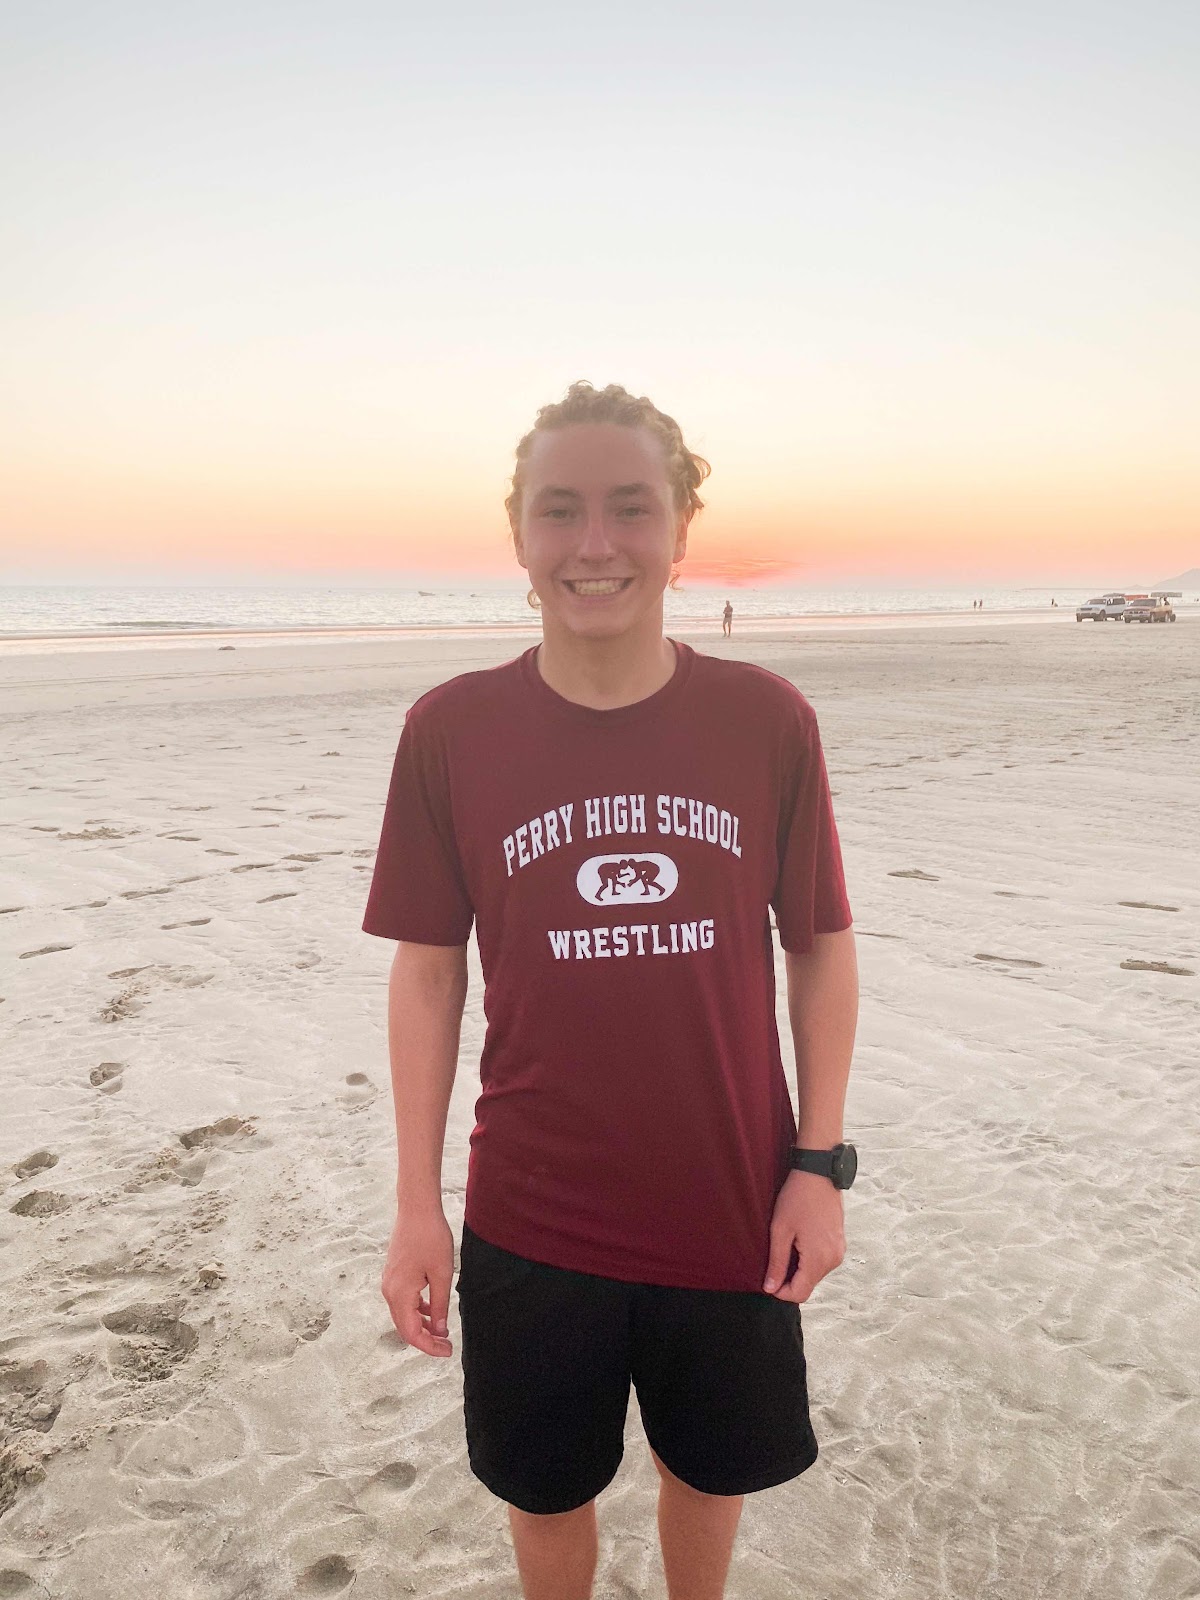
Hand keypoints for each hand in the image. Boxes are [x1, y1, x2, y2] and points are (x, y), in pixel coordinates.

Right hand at [381, 1206, 454, 1356]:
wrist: (416, 1209)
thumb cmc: (431, 1237)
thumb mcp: (442, 1274)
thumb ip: (440, 1305)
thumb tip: (440, 1331)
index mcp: (399, 1294)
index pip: (411, 1333)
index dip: (429, 1347)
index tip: (448, 1351)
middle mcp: (389, 1291)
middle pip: (404, 1327)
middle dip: (425, 1339)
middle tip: (447, 1345)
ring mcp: (389, 1282)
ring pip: (403, 1315)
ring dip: (421, 1325)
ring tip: (442, 1331)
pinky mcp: (393, 1274)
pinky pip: (403, 1301)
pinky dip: (417, 1310)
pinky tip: (433, 1309)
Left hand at [762, 1170, 845, 1302]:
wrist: (819, 1173)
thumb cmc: (797, 1198)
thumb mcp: (780, 1230)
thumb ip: (777, 1262)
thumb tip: (770, 1288)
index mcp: (818, 1259)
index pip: (800, 1293)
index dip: (781, 1292)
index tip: (768, 1279)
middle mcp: (833, 1260)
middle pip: (808, 1285)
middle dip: (789, 1280)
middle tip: (773, 1260)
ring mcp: (839, 1251)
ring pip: (815, 1274)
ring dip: (799, 1269)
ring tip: (785, 1247)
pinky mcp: (840, 1242)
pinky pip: (823, 1262)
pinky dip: (808, 1260)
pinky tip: (798, 1242)